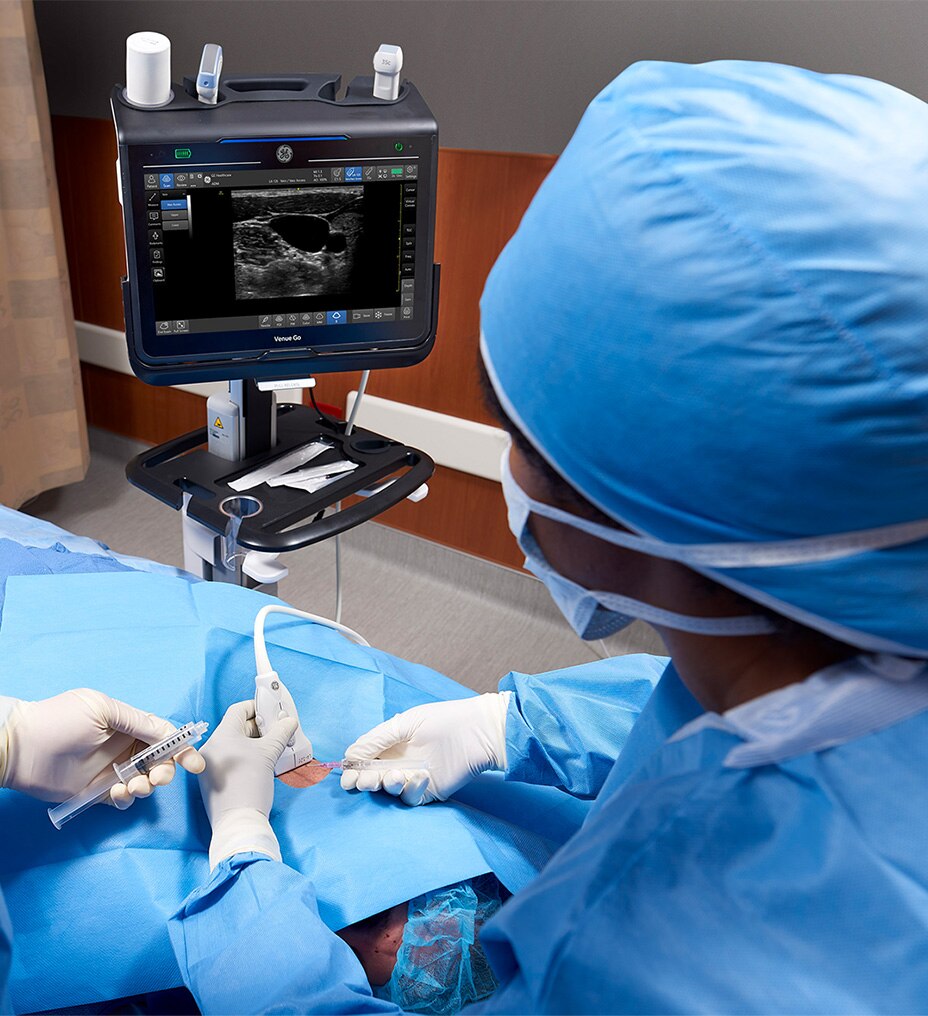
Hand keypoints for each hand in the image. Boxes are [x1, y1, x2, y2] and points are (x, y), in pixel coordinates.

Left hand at [0, 689, 204, 806]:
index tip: (194, 763)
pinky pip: (123, 800)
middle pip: (159, 762)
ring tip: (134, 787)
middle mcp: (123, 748)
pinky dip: (126, 799)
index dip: (181, 749)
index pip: (162, 736)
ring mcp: (111, 771)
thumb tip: (167, 732)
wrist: (22, 748)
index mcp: (127, 725)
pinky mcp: (97, 793)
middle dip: (166, 771)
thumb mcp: (103, 709)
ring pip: (144, 782)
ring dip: (146, 786)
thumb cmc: (60, 721)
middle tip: (158, 778)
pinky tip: (116, 794)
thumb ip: (138, 722)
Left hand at [199, 700, 296, 868]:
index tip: (272, 711)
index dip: (256, 707)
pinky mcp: (211, 780)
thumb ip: (281, 732)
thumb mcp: (269, 754)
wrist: (238, 822)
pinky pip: (230, 759)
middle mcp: (211, 748)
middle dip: (259, 727)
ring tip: (274, 747)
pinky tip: (262, 763)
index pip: (238, 710)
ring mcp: (209, 765)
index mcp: (221, 736)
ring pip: (234, 744)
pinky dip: (245, 756)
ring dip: (254, 742)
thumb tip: (290, 720)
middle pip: (236, 727)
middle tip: (278, 730)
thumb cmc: (251, 784)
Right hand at [340, 692, 510, 805]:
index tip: (348, 776)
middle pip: (373, 778)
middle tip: (366, 780)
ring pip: (390, 790)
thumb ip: (376, 740)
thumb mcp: (404, 724)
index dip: (354, 770)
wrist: (477, 731)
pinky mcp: (429, 791)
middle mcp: (399, 762)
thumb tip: (348, 756)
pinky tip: (421, 776)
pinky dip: (411, 791)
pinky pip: (411, 798)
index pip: (364, 760)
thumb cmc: (442, 720)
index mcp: (390, 745)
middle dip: (366, 781)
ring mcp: (413, 778)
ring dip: (388, 785)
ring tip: (397, 775)